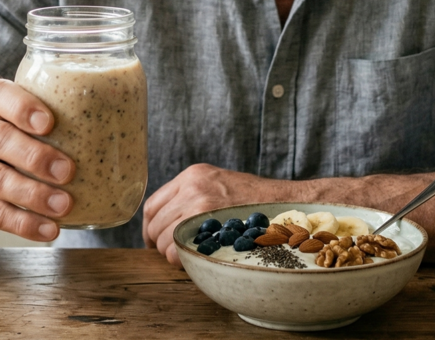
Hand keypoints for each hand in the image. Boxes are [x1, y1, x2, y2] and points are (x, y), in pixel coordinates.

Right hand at [0, 79, 75, 241]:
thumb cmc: (8, 137)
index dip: (22, 108)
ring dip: (33, 194)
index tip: (49, 122)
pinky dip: (23, 224)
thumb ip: (53, 115)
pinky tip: (48, 229)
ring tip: (64, 205)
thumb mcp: (18, 118)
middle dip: (35, 157)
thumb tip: (120, 122)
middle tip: (68, 171)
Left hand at [142, 163, 286, 265]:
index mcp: (192, 175)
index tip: (153, 238)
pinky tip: (191, 260)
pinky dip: (180, 258)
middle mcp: (192, 186)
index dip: (149, 226)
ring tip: (184, 256)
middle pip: (155, 221)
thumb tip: (170, 221)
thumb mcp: (219, 185)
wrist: (285, 204)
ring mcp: (200, 203)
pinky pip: (179, 247)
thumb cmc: (254, 201)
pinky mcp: (210, 225)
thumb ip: (193, 197)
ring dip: (169, 252)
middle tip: (169, 252)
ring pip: (164, 236)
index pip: (153, 203)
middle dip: (158, 242)